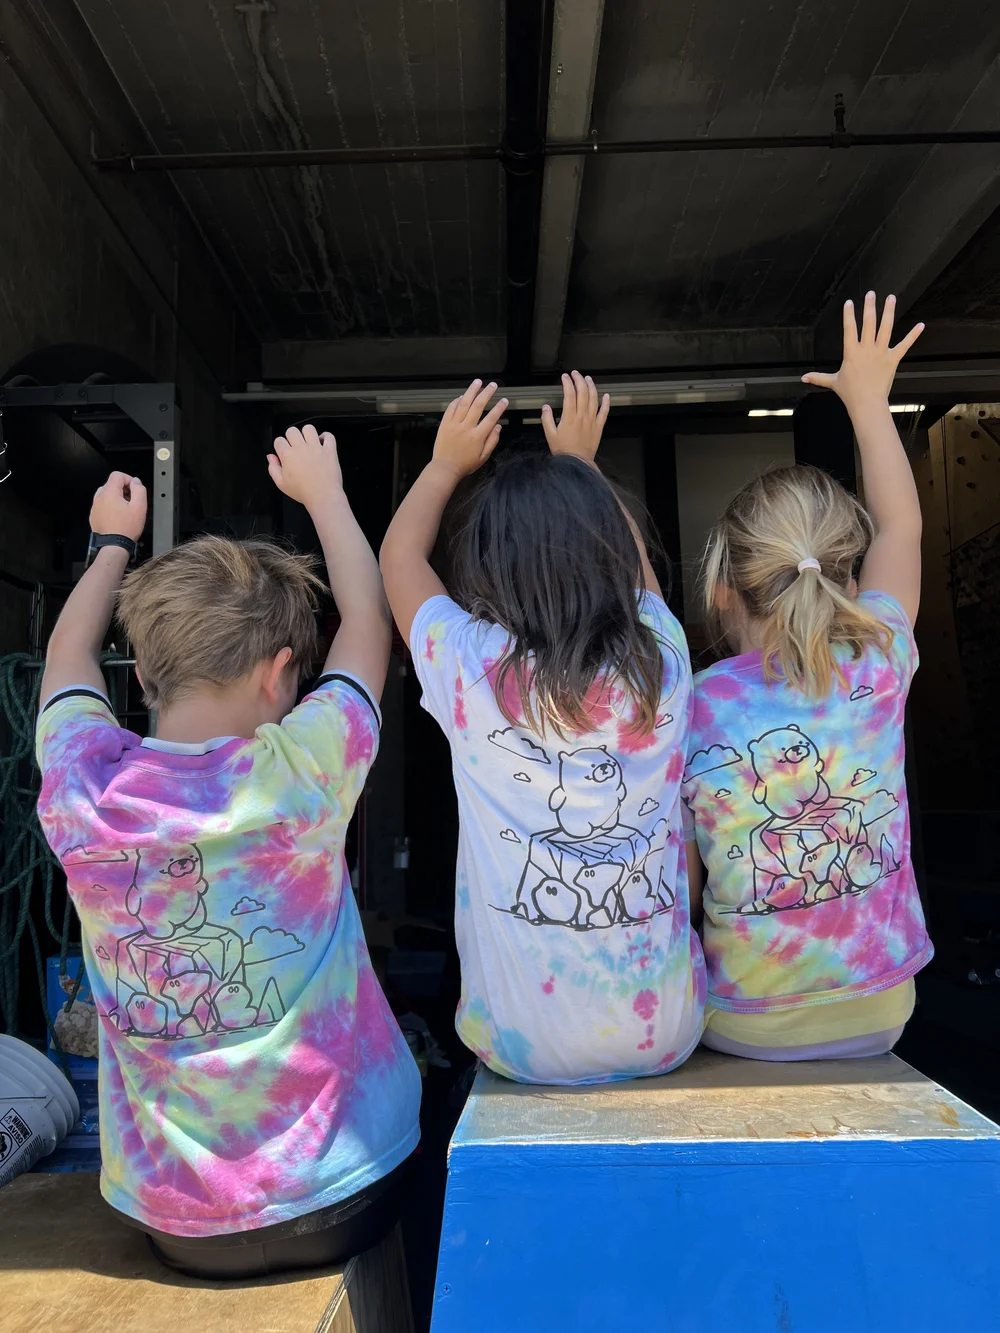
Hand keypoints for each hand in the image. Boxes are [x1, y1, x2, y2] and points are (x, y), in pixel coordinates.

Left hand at [90, 472, 145, 540]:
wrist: (114, 545)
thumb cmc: (127, 527)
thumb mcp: (140, 507)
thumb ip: (139, 490)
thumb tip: (135, 482)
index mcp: (109, 492)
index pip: (117, 475)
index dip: (128, 479)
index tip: (135, 490)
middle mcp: (99, 497)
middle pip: (111, 484)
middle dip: (123, 489)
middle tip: (132, 501)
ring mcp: (95, 507)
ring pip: (106, 495)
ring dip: (116, 498)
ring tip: (125, 510)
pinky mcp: (94, 516)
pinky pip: (102, 506)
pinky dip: (110, 507)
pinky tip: (117, 517)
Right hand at [268, 424, 342, 506]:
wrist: (323, 496)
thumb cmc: (302, 492)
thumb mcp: (281, 484)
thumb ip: (273, 468)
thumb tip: (270, 457)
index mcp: (287, 455)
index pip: (279, 440)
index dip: (280, 446)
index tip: (285, 453)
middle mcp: (301, 447)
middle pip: (292, 430)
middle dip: (292, 437)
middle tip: (296, 447)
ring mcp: (316, 447)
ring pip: (309, 428)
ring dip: (307, 434)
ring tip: (309, 443)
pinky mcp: (330, 450)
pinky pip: (329, 435)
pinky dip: (326, 437)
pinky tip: (323, 444)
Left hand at [432, 380, 506, 479]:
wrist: (445, 468)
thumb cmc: (465, 464)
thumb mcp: (483, 457)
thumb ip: (492, 441)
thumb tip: (498, 427)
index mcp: (478, 436)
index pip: (491, 418)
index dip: (499, 408)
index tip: (504, 400)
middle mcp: (466, 427)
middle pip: (478, 405)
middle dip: (487, 393)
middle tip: (493, 385)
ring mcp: (454, 424)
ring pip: (464, 403)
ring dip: (472, 391)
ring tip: (478, 382)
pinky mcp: (445, 424)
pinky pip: (451, 408)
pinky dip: (457, 400)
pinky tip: (463, 395)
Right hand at [541, 371, 609, 461]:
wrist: (577, 462)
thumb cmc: (563, 450)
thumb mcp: (550, 435)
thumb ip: (547, 419)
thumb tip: (546, 407)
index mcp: (569, 417)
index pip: (569, 394)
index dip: (567, 383)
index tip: (565, 377)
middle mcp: (582, 416)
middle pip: (583, 393)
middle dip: (579, 380)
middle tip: (575, 374)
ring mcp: (592, 420)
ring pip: (594, 399)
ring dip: (591, 386)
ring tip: (588, 379)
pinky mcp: (599, 427)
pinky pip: (604, 412)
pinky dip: (606, 403)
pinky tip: (606, 395)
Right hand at [802, 293, 923, 405]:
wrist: (867, 404)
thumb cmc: (850, 393)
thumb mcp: (833, 382)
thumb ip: (818, 377)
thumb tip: (803, 378)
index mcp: (851, 352)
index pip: (849, 328)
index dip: (849, 314)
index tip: (849, 303)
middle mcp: (866, 349)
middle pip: (868, 323)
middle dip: (869, 306)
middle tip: (871, 294)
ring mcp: (881, 353)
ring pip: (886, 328)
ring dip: (888, 312)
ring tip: (890, 298)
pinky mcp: (893, 359)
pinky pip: (904, 345)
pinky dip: (913, 335)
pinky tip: (921, 325)